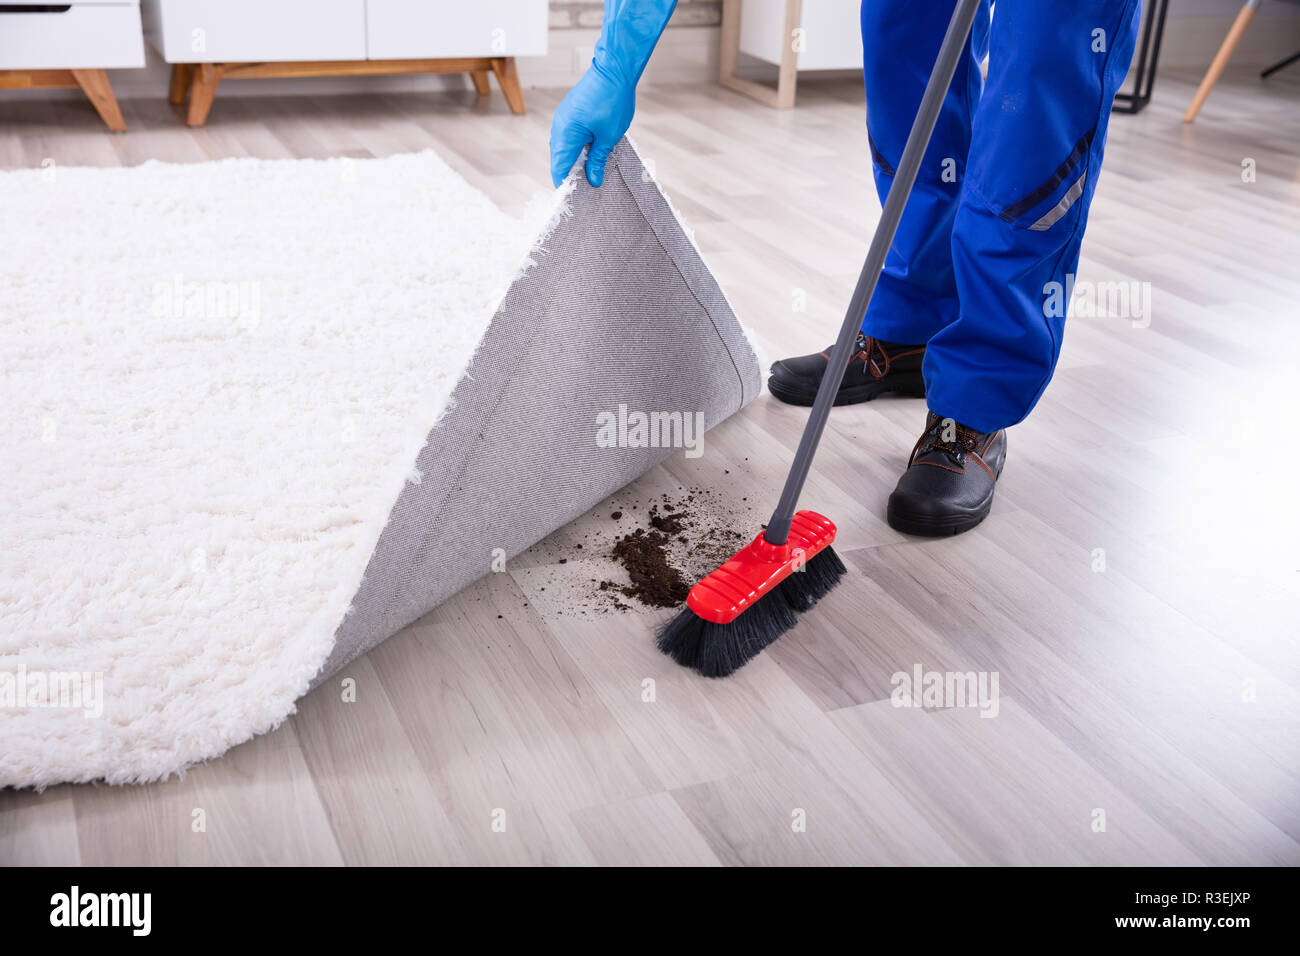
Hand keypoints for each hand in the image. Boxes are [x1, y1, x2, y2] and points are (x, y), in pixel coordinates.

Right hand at [549, 62, 634, 188]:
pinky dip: (577, 147)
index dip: (565, 184)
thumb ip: (597, 160)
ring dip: (575, 159)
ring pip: (564, 147)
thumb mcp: (608, 137)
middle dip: (571, 173)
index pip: (559, 167)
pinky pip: (568, 136)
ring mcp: (563, 118)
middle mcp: (559, 127)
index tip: (574, 199)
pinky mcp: (569, 112)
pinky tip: (591, 153)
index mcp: (565, 135)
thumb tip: (592, 180)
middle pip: (559, 158)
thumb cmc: (613, 101)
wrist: (614, 69)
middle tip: (587, 188)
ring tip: (591, 172)